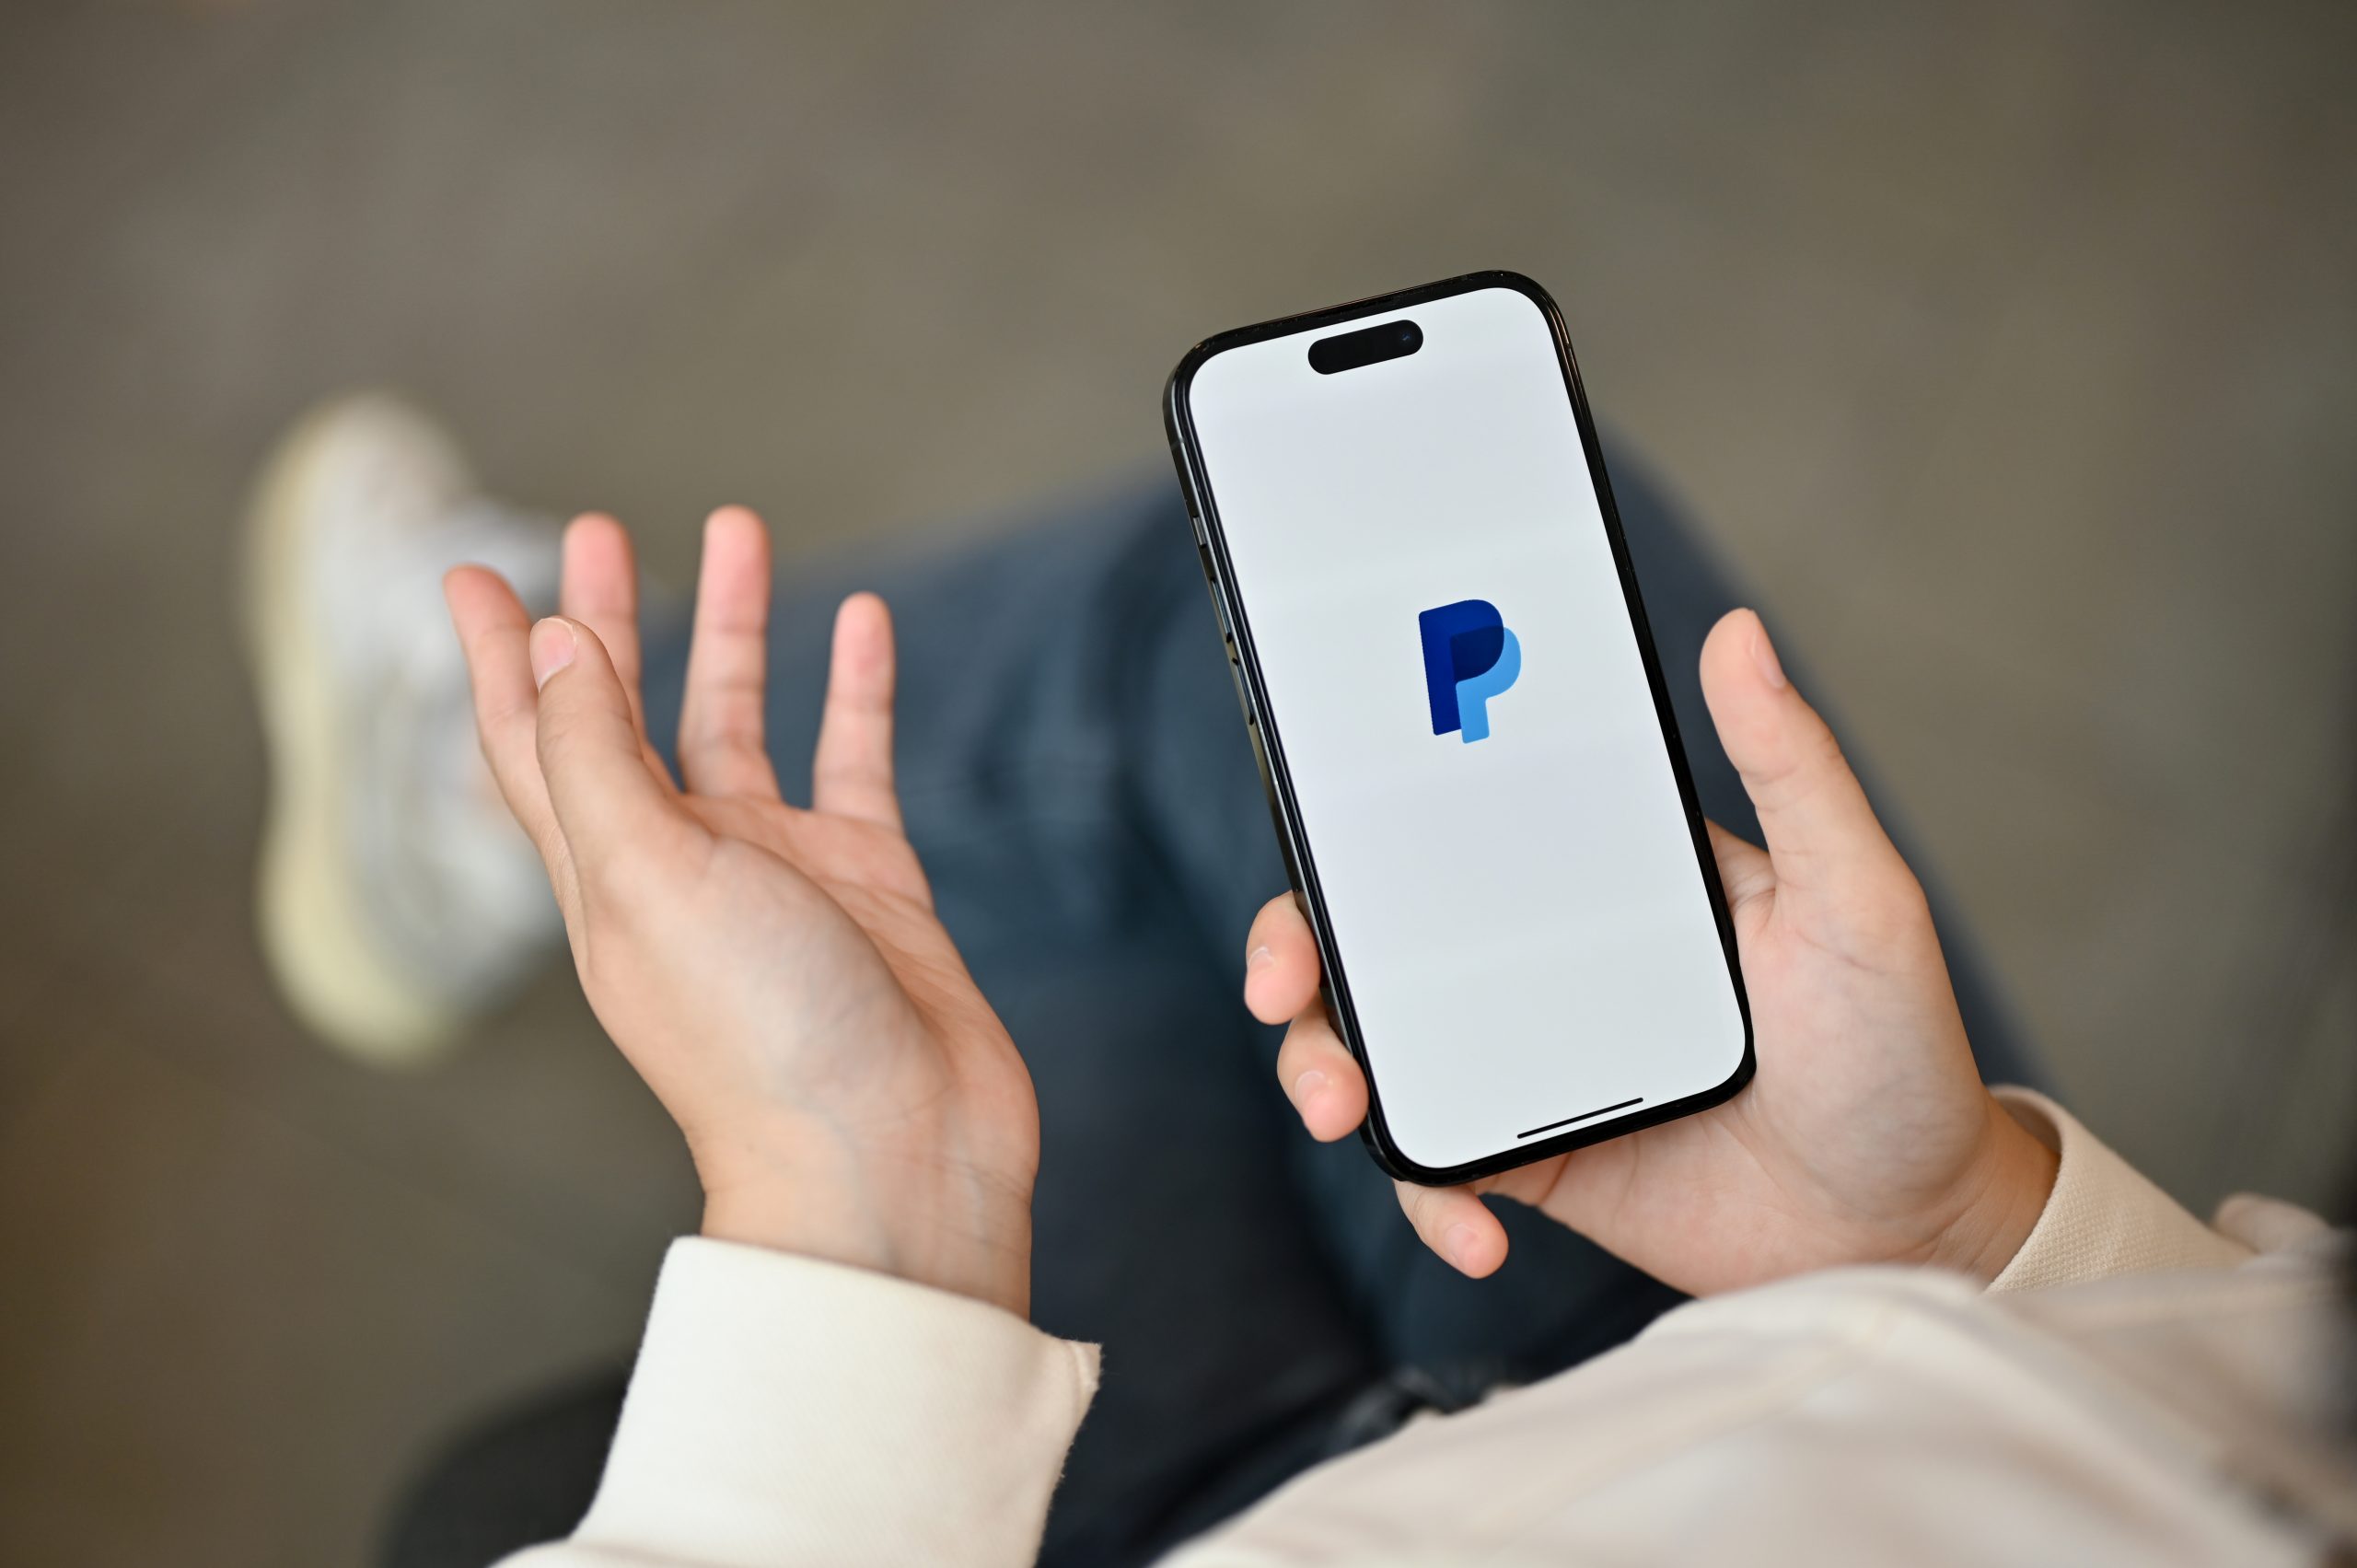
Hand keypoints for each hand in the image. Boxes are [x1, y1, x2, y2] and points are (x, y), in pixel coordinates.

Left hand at [446, 509, 1037, 1314]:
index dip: (497, 657)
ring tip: (741, 533)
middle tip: (602, 529)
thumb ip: (598, 754)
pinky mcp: (870, 884)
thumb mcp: (649, 876)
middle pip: (629, 716)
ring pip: (742, 723)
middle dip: (611, 621)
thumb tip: (560, 640)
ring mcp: (779, 871)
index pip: (529, 741)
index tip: (469, 574)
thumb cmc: (760, 1038)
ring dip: (735, 630)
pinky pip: (855, 761)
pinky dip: (856, 690)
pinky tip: (867, 624)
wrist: (893, 1156)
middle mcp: (682, 864)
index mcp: (604, 873)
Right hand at [1247, 609, 2055, 1294]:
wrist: (1910, 1231)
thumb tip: (1739, 633)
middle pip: (1371, 938)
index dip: (1356, 826)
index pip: (1449, 824)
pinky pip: (1434, 1170)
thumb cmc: (1896, 1052)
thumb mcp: (1855, 897)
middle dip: (1295, 958)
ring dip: (1326, 1071)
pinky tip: (1477, 1234)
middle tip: (1279, 993)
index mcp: (1599, 875)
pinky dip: (1427, 1203)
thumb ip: (1794, 772)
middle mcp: (1538, 958)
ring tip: (1346, 1114)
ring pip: (1375, 1049)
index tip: (1313, 841)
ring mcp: (1522, 1062)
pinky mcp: (1526, 1162)